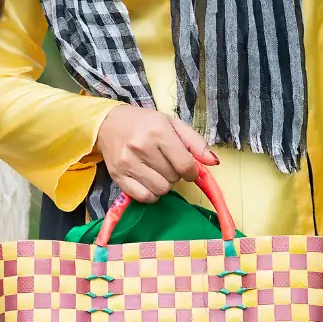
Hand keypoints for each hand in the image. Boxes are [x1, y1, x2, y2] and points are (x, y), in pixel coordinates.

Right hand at [93, 105, 217, 203]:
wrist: (108, 123)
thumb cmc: (145, 123)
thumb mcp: (173, 124)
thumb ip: (195, 142)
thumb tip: (214, 162)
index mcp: (158, 132)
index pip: (185, 165)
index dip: (192, 172)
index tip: (189, 169)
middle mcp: (141, 147)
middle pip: (173, 178)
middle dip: (175, 174)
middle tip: (166, 163)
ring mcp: (127, 163)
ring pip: (160, 190)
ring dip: (163, 184)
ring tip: (157, 171)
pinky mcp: (117, 177)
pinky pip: (144, 197)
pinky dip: (151, 194)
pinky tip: (148, 181)